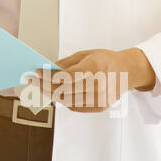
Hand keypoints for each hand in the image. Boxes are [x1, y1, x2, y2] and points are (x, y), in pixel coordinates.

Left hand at [27, 48, 153, 112]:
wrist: (128, 71)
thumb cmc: (105, 60)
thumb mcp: (86, 54)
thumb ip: (66, 63)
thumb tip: (46, 70)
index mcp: (96, 68)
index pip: (67, 76)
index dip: (49, 76)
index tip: (36, 73)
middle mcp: (99, 85)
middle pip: (65, 90)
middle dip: (45, 85)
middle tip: (32, 81)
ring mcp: (101, 99)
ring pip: (68, 101)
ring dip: (51, 94)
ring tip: (40, 87)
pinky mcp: (101, 107)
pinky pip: (75, 107)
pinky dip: (62, 101)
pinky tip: (53, 94)